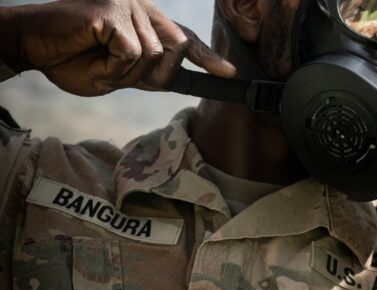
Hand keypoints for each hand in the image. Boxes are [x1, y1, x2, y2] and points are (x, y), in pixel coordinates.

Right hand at [0, 0, 234, 95]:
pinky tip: (93, 59)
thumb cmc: (69, 59)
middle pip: (178, 49)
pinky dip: (113, 68)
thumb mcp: (116, 72)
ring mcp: (129, 5)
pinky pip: (132, 53)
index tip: (229, 73)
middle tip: (117, 76)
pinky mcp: (113, 10)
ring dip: (125, 74)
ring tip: (98, 65)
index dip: (207, 58)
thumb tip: (173, 80)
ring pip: (154, 56)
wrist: (31, 45)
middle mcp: (142, 7)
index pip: (185, 39)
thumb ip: (146, 73)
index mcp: (146, 20)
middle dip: (155, 76)